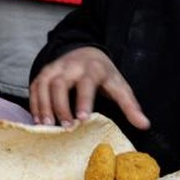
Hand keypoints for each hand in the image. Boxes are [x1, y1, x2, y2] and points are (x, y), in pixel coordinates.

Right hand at [30, 46, 149, 129]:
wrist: (87, 52)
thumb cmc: (105, 75)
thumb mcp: (120, 87)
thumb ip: (130, 106)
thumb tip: (145, 125)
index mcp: (93, 69)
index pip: (86, 83)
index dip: (83, 100)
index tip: (82, 119)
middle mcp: (71, 66)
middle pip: (60, 84)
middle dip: (60, 106)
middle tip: (65, 127)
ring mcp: (55, 68)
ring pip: (44, 84)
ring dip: (44, 106)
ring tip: (47, 126)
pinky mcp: (44, 73)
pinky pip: (34, 87)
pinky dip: (35, 104)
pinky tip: (38, 120)